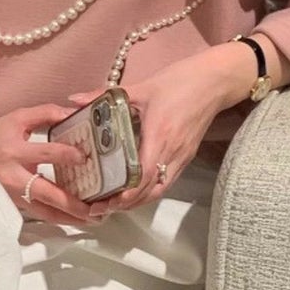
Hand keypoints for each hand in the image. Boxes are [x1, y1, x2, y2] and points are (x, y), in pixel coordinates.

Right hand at [0, 103, 98, 224]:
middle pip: (48, 195)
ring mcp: (14, 195)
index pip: (45, 154)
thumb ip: (46, 113)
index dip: (65, 155)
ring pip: (45, 213)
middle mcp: (14, 178)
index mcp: (15, 152)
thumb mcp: (18, 118)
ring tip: (92, 220)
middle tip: (97, 209)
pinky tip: (76, 219)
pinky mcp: (15, 205)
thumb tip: (73, 113)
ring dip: (70, 219)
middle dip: (73, 205)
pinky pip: (40, 214)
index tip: (84, 157)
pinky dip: (59, 218)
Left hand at [70, 47, 240, 213]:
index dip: (126, 194)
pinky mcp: (187, 156)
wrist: (216, 81)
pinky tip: (133, 192)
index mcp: (159, 134)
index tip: (105, 202)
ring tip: (112, 205)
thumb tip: (73, 100)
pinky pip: (167, 181)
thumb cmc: (179, 81)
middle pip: (151, 191)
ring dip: (137, 202)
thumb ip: (104, 95)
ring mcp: (182, 156)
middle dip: (126, 205)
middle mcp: (173, 151)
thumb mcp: (140, 87)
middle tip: (100, 209)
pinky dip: (149, 192)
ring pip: (160, 190)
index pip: (144, 175)